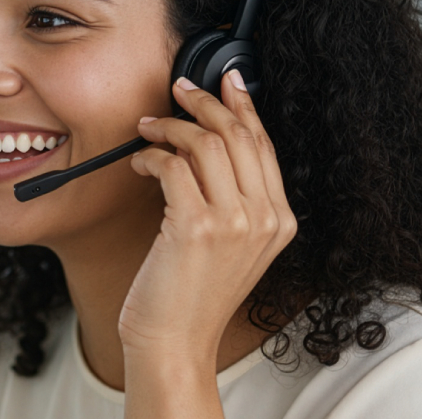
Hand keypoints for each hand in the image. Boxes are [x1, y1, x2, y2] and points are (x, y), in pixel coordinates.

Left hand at [119, 70, 296, 363]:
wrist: (175, 341)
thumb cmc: (192, 295)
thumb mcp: (231, 244)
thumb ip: (234, 198)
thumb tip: (210, 139)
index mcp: (281, 221)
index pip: (265, 145)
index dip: (244, 105)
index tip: (227, 80)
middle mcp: (266, 219)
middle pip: (241, 135)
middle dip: (206, 102)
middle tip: (178, 89)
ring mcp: (236, 223)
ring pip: (208, 143)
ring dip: (171, 127)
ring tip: (149, 130)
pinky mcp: (198, 227)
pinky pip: (173, 165)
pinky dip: (151, 155)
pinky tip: (140, 162)